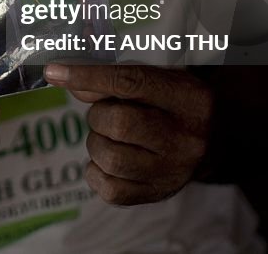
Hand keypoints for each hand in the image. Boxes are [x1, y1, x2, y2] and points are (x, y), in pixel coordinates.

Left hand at [44, 64, 211, 204]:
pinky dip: (96, 171)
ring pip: (110, 158)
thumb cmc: (173, 101)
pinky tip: (108, 160)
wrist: (214, 141)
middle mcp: (187, 138)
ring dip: (96, 142)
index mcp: (189, 98)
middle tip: (105, 113)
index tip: (54, 71)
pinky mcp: (158, 194)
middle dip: (98, 115)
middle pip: (118, 123)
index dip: (87, 76)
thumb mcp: (157, 78)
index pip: (130, 83)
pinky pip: (109, 189)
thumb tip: (67, 80)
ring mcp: (174, 171)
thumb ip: (114, 76)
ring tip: (110, 136)